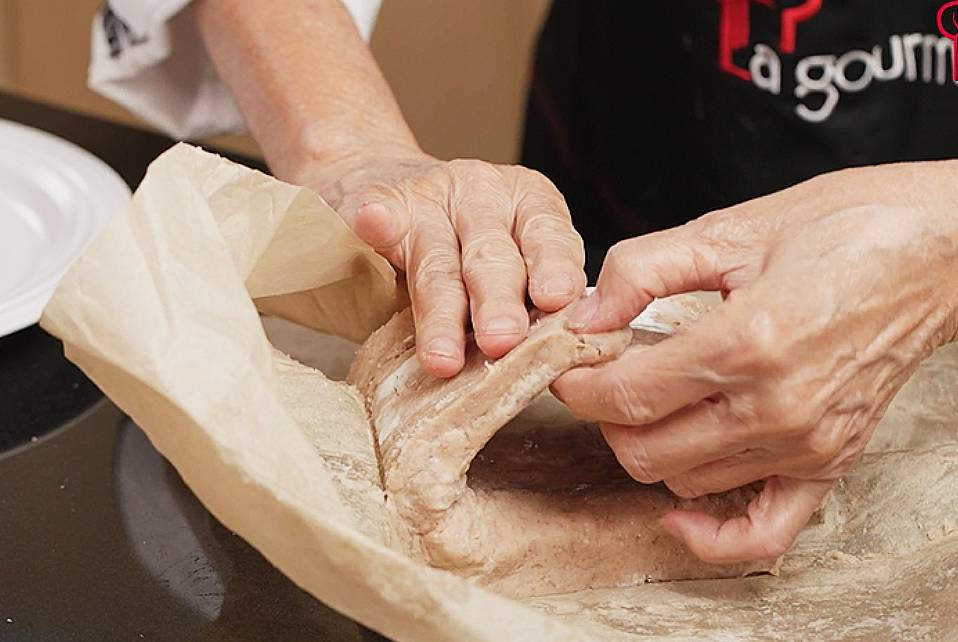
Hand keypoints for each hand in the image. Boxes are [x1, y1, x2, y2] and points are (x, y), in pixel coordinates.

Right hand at [298, 148, 585, 377]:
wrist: (391, 193)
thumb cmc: (469, 245)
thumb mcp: (514, 262)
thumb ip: (534, 300)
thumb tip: (554, 358)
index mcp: (530, 203)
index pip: (548, 236)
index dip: (553, 267)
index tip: (555, 299)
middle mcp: (483, 194)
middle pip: (491, 256)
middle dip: (497, 302)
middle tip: (502, 342)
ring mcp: (428, 197)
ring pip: (436, 263)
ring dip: (440, 312)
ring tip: (442, 357)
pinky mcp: (381, 202)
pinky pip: (380, 217)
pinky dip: (378, 223)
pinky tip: (372, 222)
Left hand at [552, 162, 957, 562]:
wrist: (935, 252)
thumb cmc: (843, 227)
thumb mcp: (731, 228)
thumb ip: (643, 269)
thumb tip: (585, 312)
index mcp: (747, 342)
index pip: (626, 394)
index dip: (579, 384)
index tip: (567, 366)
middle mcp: (776, 408)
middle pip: (645, 450)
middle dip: (605, 416)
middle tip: (606, 376)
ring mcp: (806, 445)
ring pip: (685, 482)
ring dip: (649, 449)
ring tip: (652, 402)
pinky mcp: (829, 463)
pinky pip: (761, 534)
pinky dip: (712, 535)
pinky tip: (679, 512)